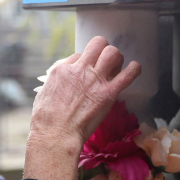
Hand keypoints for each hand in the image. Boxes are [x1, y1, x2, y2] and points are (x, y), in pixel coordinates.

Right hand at [23, 36, 141, 179]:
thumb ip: (56, 83)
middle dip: (103, 50)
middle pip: (98, 44)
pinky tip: (135, 68)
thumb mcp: (44, 93)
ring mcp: (95, 80)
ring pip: (112, 53)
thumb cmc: (46, 120)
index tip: (87, 72)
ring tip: (117, 66)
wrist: (56, 134)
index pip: (79, 55)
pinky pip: (127, 74)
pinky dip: (134, 69)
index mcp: (62, 69)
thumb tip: (62, 82)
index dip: (85, 62)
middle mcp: (80, 69)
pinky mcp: (108, 93)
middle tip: (105, 63)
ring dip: (117, 58)